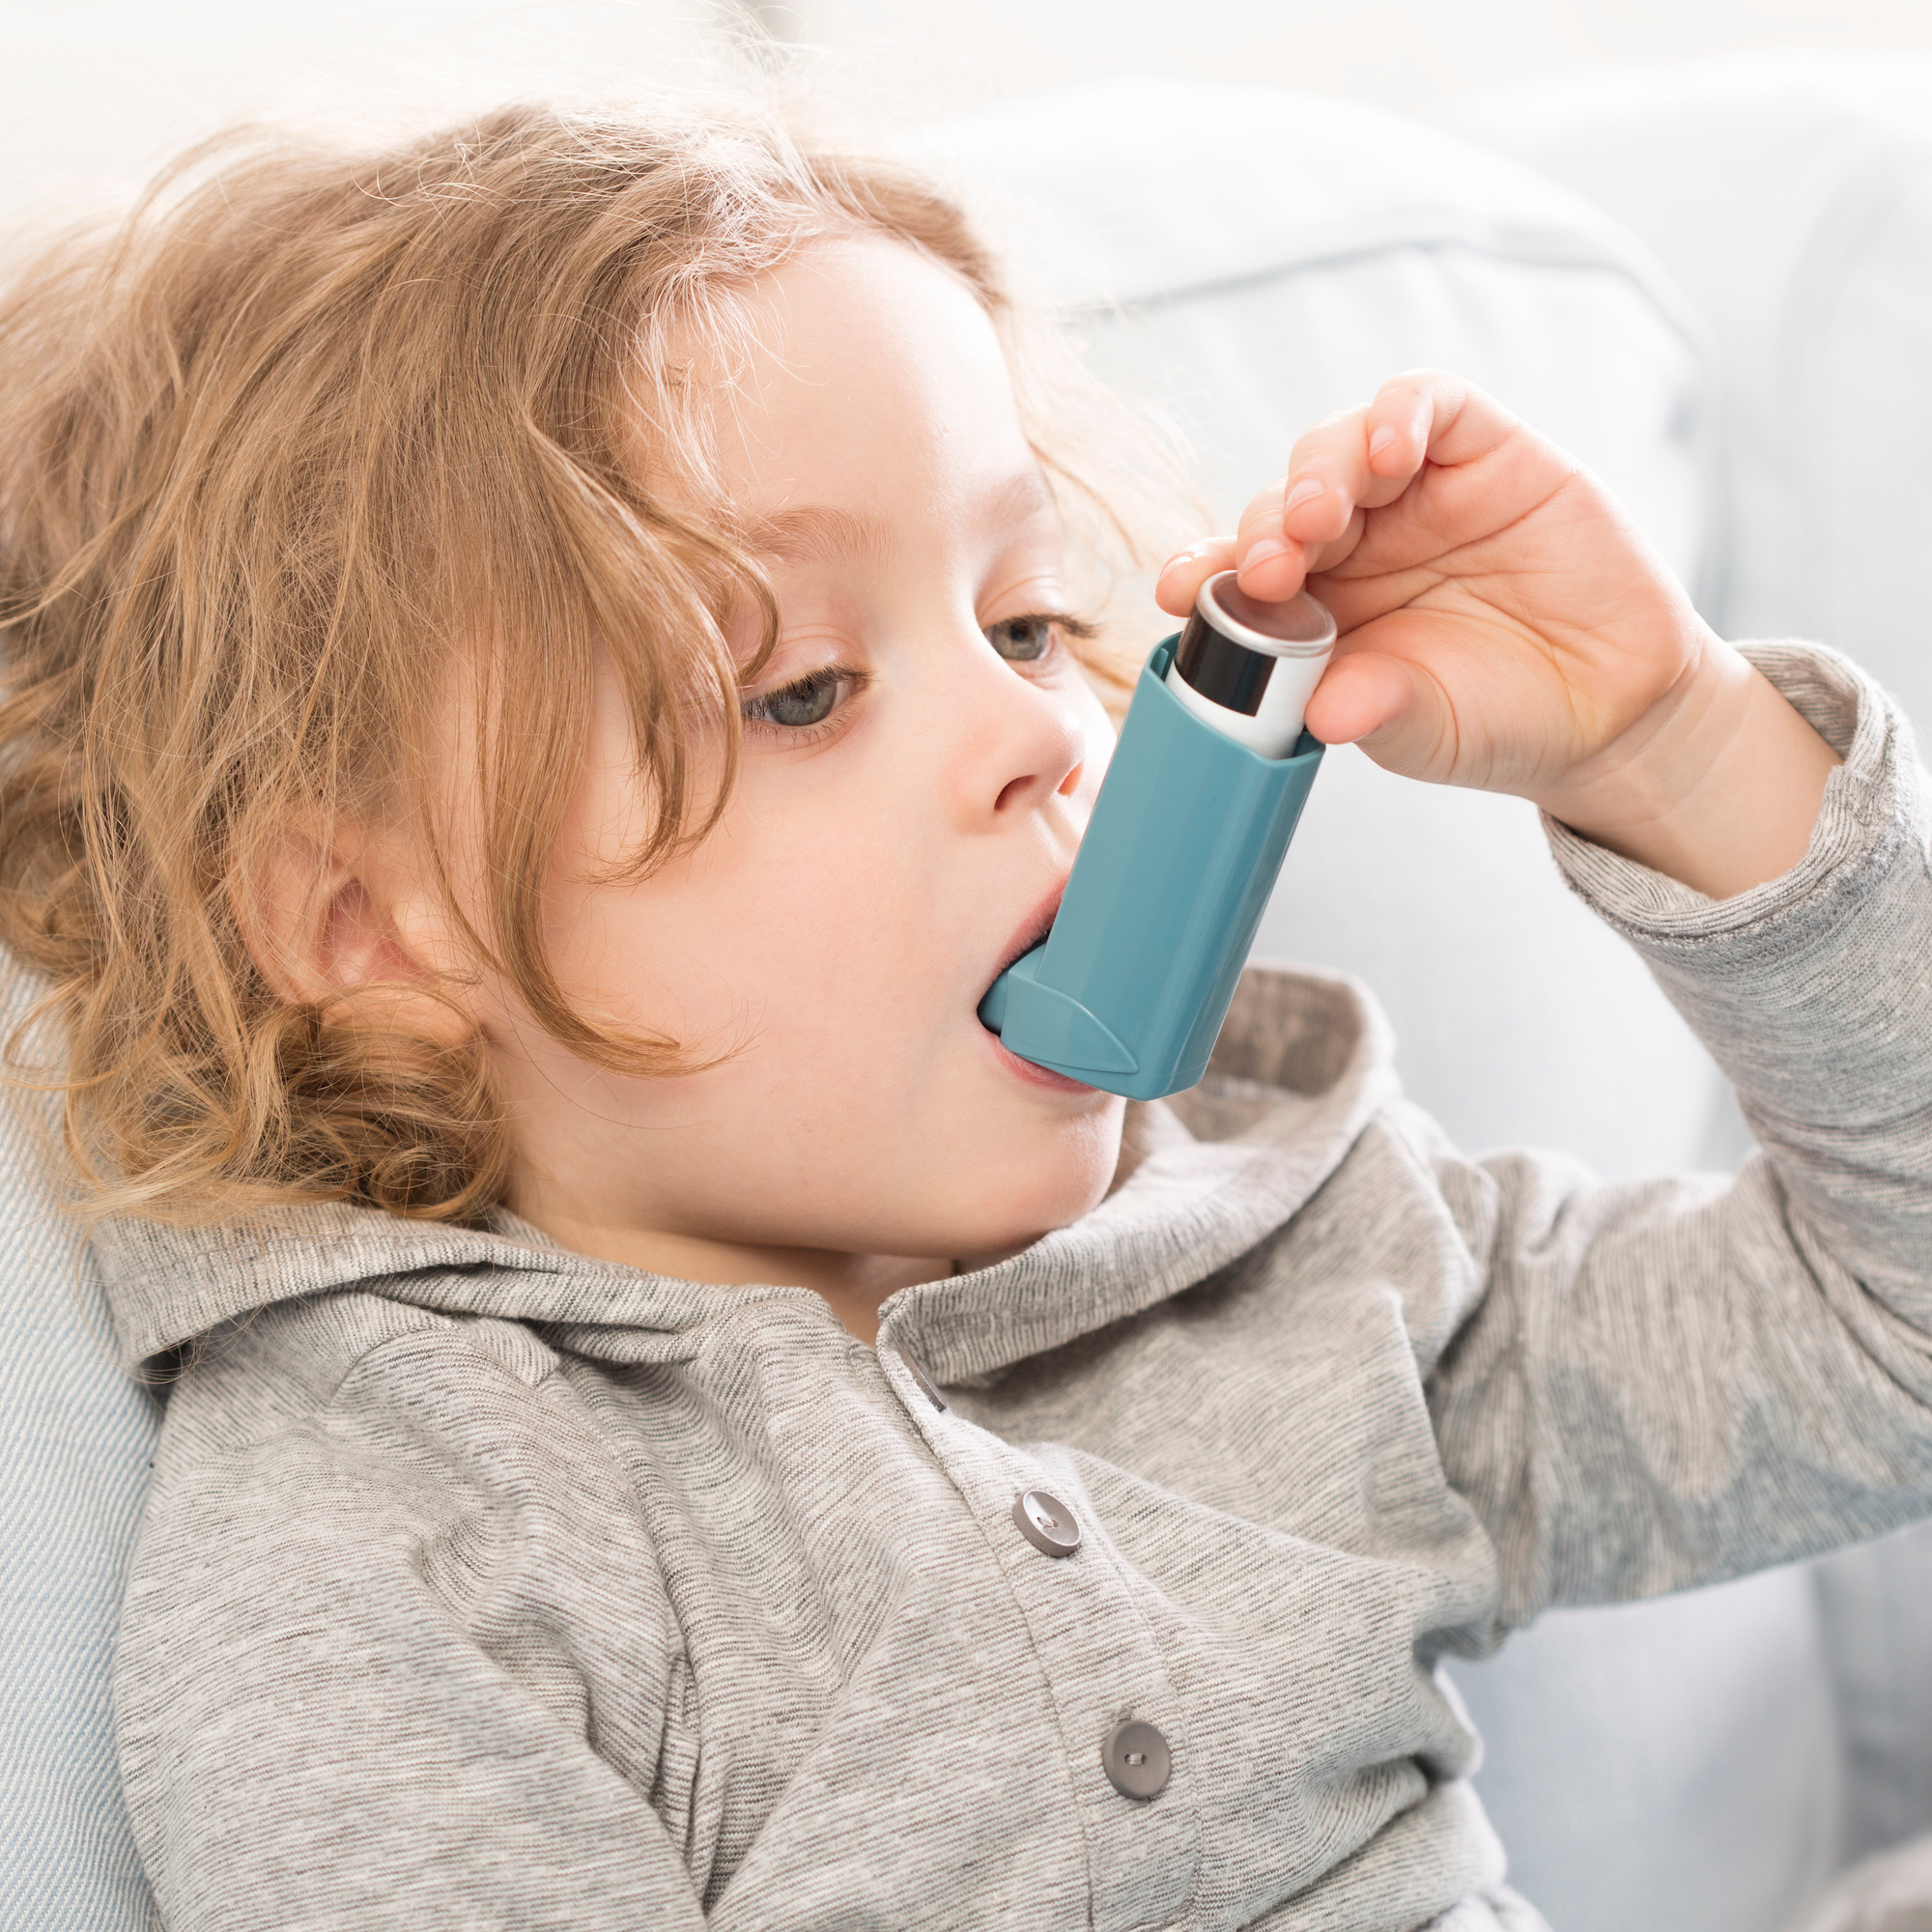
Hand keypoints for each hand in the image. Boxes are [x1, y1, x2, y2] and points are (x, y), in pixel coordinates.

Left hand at [1155, 371, 1838, 898]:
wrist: (1609, 707)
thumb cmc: (1497, 718)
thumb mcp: (1422, 727)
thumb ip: (1371, 708)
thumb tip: (1321, 711)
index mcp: (1313, 608)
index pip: (1238, 573)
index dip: (1204, 571)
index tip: (1180, 592)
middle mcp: (1353, 543)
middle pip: (1279, 507)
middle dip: (1263, 531)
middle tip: (1268, 569)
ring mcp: (1414, 492)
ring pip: (1337, 448)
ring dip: (1316, 474)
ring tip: (1319, 516)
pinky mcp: (1484, 450)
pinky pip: (1426, 404)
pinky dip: (1398, 413)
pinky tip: (1389, 448)